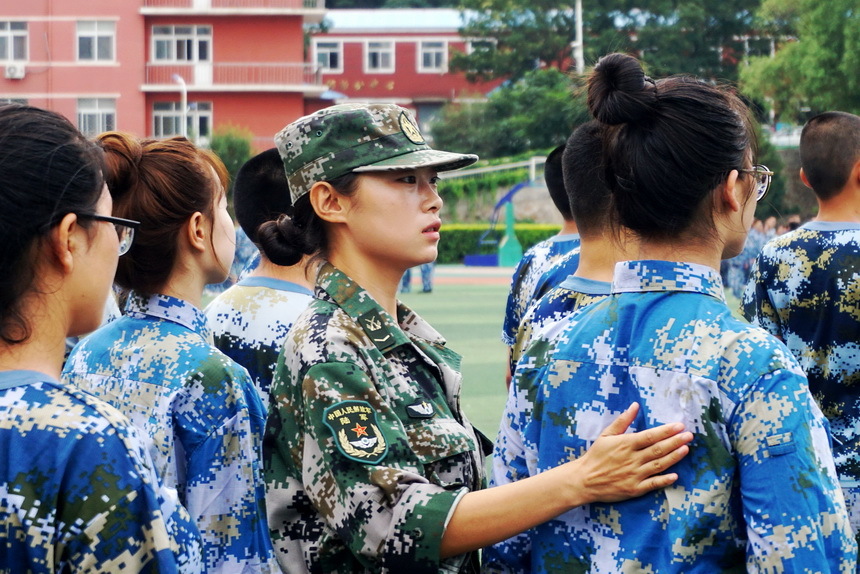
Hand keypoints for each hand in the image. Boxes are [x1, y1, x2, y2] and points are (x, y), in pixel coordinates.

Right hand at [570, 402, 692, 502]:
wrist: (584, 480)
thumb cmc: (595, 456)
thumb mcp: (606, 435)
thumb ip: (622, 421)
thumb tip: (635, 406)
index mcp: (626, 444)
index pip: (650, 436)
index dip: (666, 431)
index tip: (679, 425)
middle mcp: (632, 459)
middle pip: (658, 449)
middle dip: (675, 441)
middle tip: (689, 435)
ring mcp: (634, 474)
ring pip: (659, 465)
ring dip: (674, 457)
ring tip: (686, 449)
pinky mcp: (634, 488)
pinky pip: (653, 484)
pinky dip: (664, 480)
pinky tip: (675, 476)